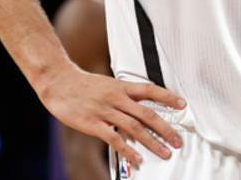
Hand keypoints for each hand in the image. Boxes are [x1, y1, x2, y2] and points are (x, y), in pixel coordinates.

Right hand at [39, 65, 185, 166]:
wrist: (58, 81)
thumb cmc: (81, 84)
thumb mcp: (106, 84)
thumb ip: (121, 95)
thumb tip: (137, 105)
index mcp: (121, 87)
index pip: (150, 90)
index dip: (168, 97)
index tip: (183, 104)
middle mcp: (116, 98)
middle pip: (147, 113)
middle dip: (165, 128)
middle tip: (177, 140)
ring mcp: (105, 111)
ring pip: (135, 127)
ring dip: (152, 142)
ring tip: (164, 152)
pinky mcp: (93, 124)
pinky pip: (114, 138)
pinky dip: (128, 149)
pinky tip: (137, 158)